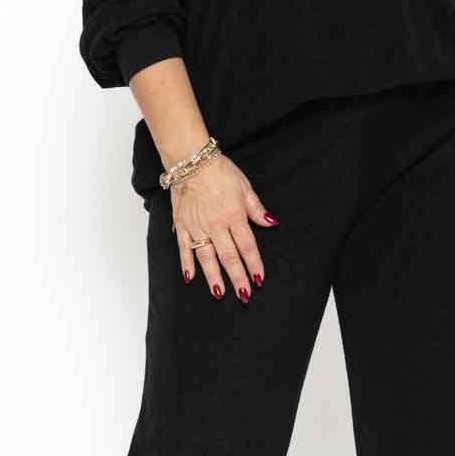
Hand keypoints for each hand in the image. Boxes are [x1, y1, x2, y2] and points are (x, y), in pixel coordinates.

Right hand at [168, 153, 276, 301]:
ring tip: (220, 293)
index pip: (247, 246)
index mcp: (234, 215)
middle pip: (229, 257)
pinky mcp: (182, 225)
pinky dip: (187, 264)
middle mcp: (216, 225)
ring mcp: (197, 227)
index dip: (254, 264)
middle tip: (244, 295)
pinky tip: (190, 277)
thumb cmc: (219, 171)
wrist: (190, 161)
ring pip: (207, 257)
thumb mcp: (245, 187)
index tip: (259, 279)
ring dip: (214, 277)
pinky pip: (184, 248)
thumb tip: (272, 223)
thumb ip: (257, 209)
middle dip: (238, 278)